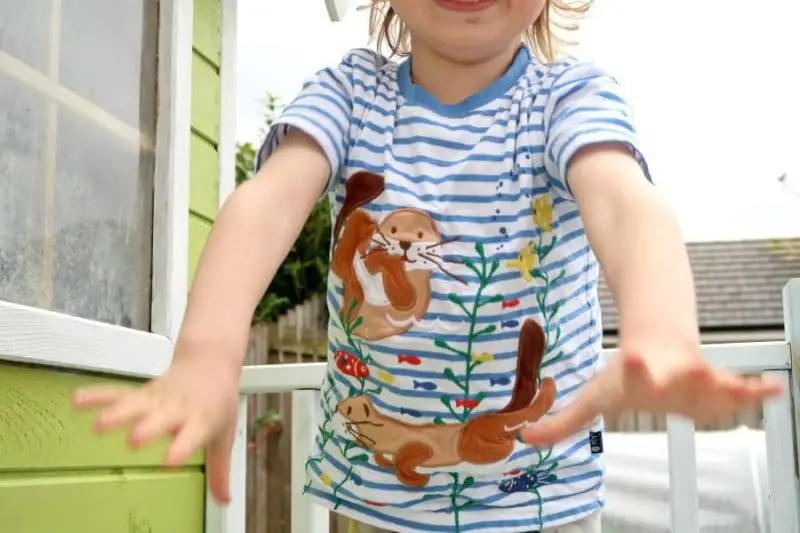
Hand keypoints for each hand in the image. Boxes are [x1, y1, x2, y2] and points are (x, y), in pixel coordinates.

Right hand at [73, 354, 239, 502]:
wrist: (211, 364)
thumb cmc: (217, 403)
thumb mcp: (224, 436)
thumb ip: (219, 470)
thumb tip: (223, 501)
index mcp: (200, 421)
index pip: (192, 435)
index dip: (181, 447)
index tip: (169, 461)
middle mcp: (177, 409)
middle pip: (160, 418)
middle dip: (147, 428)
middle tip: (134, 439)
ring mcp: (157, 399)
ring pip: (136, 403)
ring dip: (117, 412)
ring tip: (98, 424)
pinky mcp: (141, 393)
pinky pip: (117, 392)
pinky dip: (97, 395)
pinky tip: (77, 400)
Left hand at [521, 343, 783, 445]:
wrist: (657, 342)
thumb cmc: (622, 375)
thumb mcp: (591, 398)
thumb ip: (562, 422)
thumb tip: (526, 439)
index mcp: (634, 376)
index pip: (633, 372)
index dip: (635, 367)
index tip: (634, 357)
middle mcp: (666, 374)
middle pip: (674, 375)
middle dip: (677, 375)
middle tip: (683, 371)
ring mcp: (693, 377)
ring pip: (713, 381)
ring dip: (727, 387)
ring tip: (743, 387)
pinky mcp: (716, 383)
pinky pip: (741, 387)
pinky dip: (758, 389)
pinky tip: (776, 389)